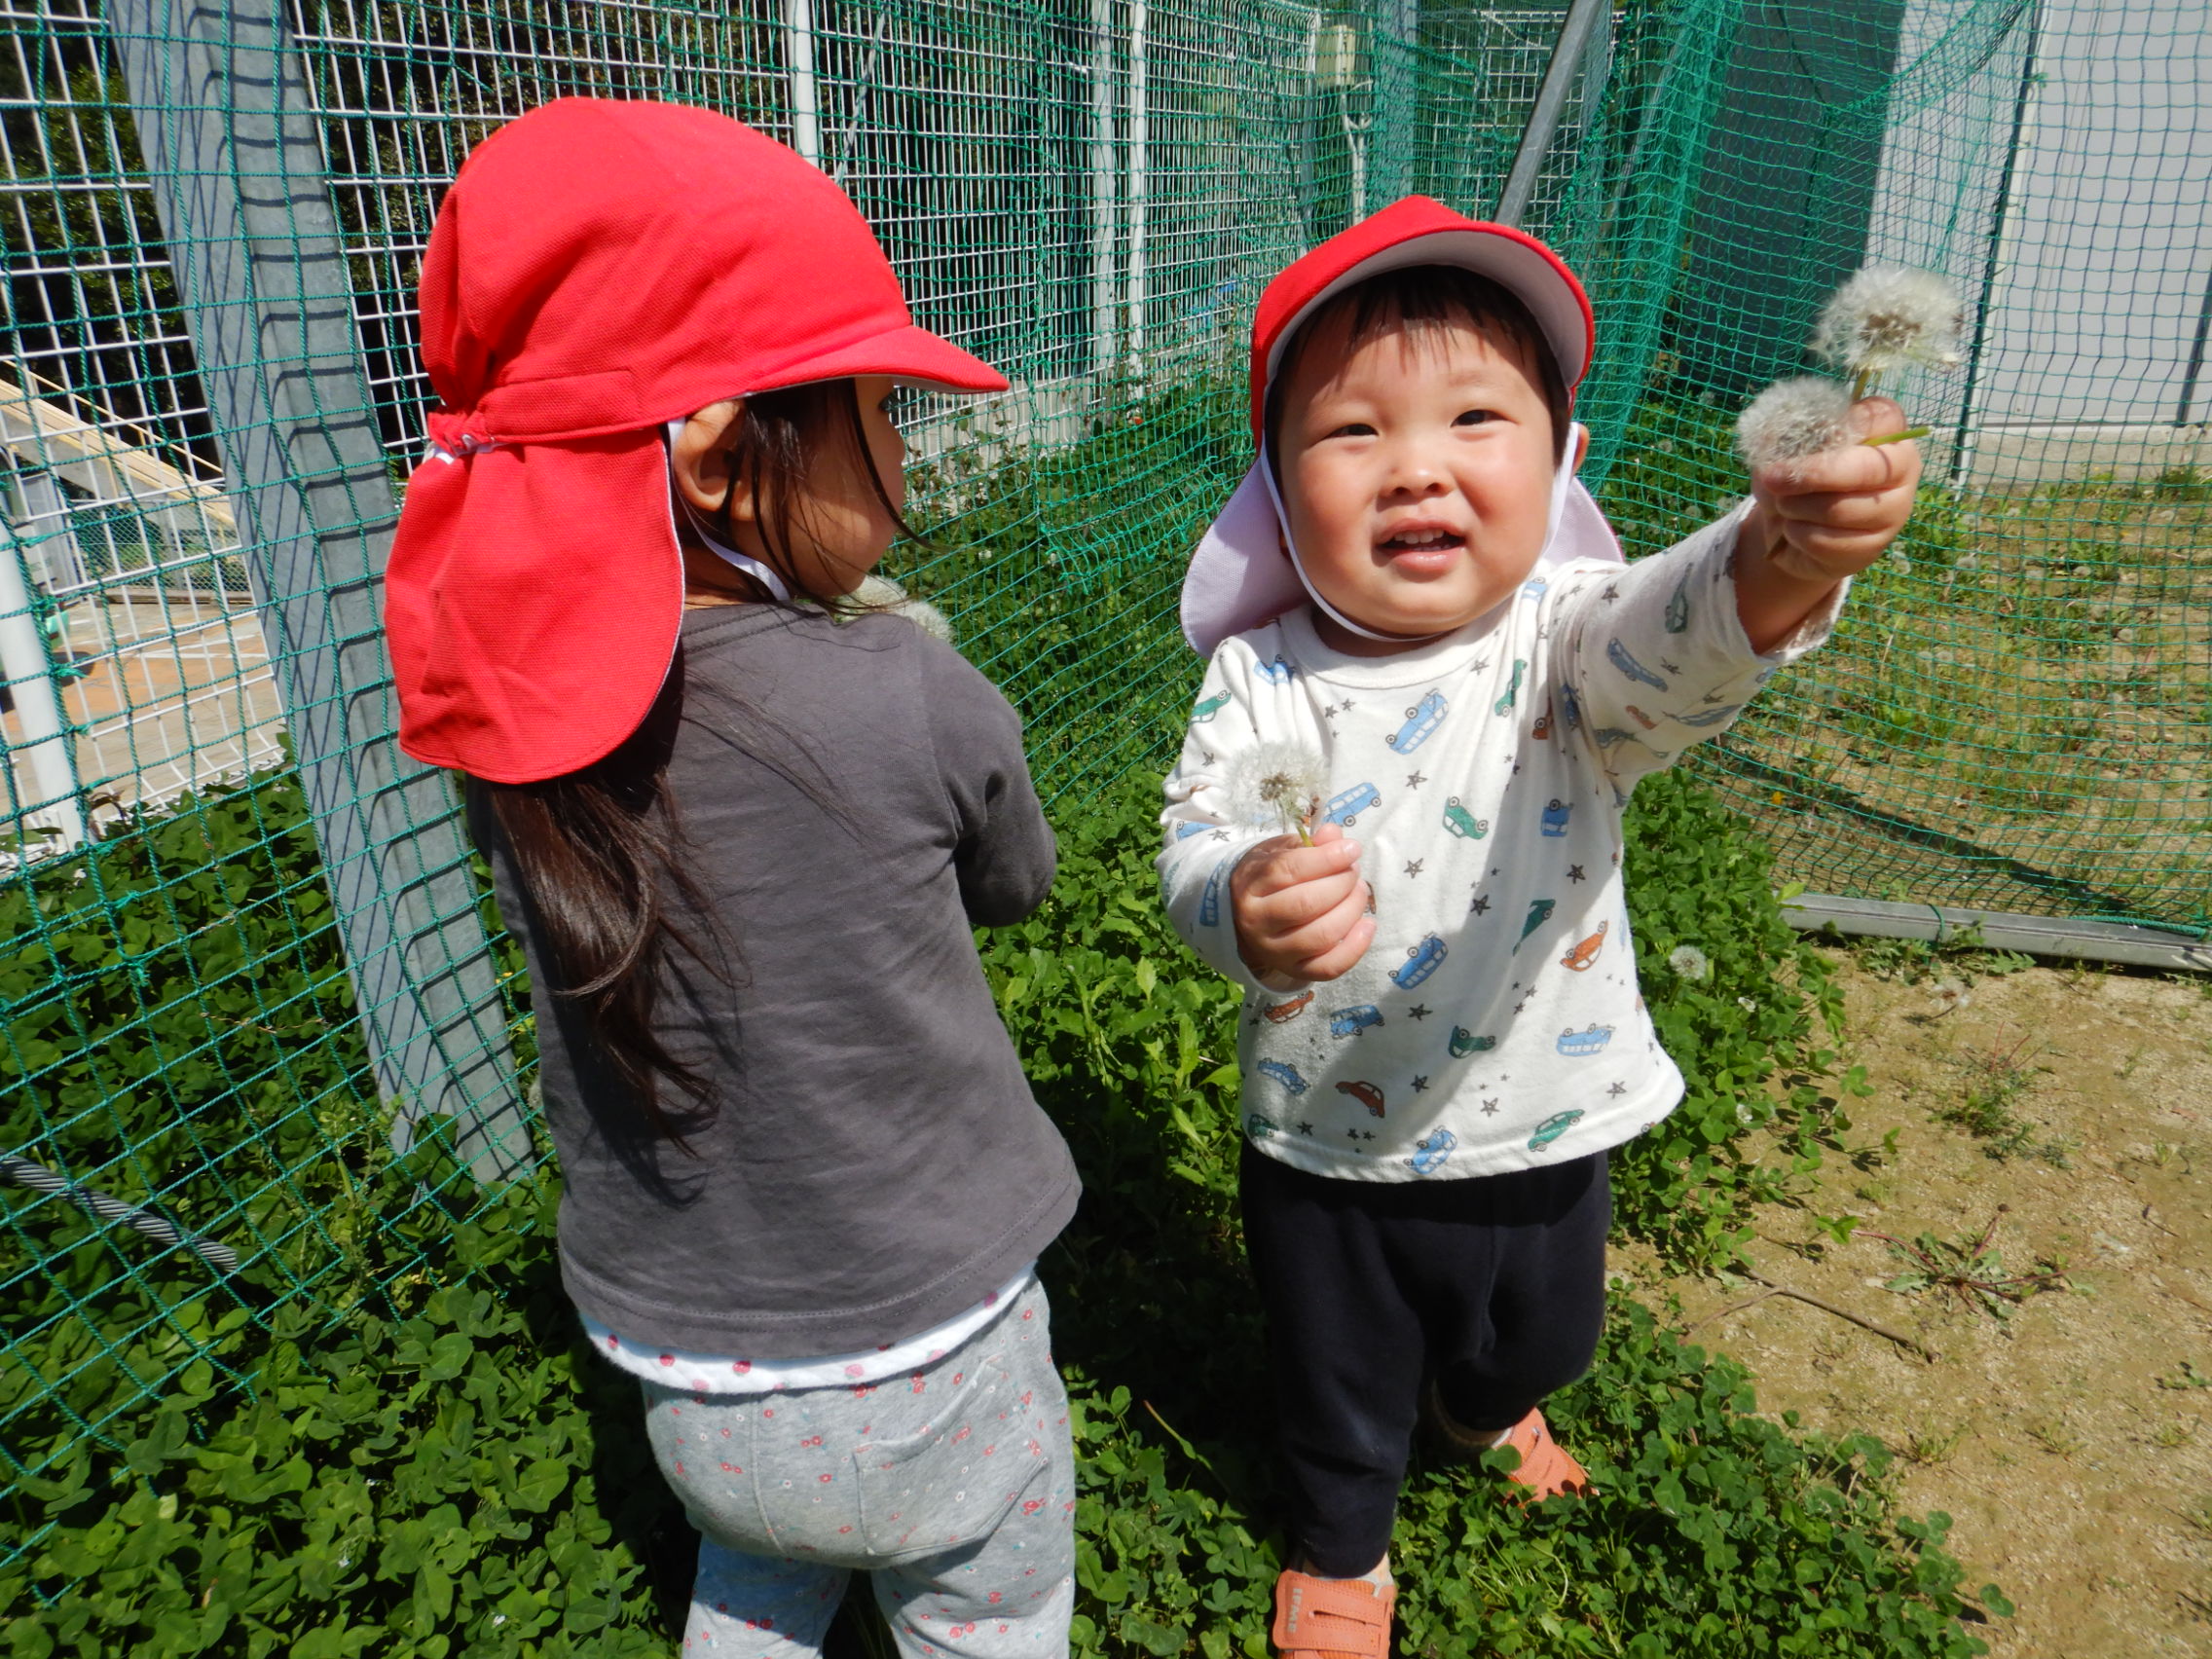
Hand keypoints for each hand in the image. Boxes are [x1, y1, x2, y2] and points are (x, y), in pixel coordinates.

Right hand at [1230, 822, 1374, 986]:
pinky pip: (1329, 967)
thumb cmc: (1268, 879)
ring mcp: (1274, 950)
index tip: (1352, 849)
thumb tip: (1335, 836)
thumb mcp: (1279, 852)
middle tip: (1353, 871)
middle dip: (1342, 883)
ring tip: (1359, 891)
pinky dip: (1355, 947)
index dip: (1326, 858)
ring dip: (1351, 909)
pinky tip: (1367, 924)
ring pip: (1321, 935)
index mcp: (1250, 885)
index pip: (1288, 870)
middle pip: (1307, 903)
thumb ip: (1309, 844)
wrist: (1244, 918)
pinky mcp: (1294, 970)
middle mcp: (1257, 921)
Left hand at [1736, 396, 1920, 650]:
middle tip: (1771, 483)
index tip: (1788, 460)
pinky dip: (1801, 541)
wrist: (1791, 526)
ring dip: (1799, 513)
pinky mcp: (1874, 548)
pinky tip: (1797, 535)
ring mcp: (1893, 510)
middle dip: (1809, 481)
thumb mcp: (1784, 447)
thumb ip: (1790, 442)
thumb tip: (1780, 458)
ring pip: (1843, 512)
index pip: (1881, 423)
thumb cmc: (1790, 474)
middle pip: (1862, 475)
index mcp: (1884, 428)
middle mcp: (1901, 468)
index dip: (1831, 446)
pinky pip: (1832, 546)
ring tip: (1787, 510)